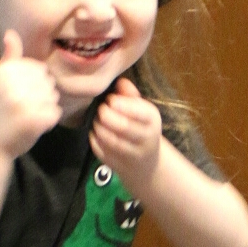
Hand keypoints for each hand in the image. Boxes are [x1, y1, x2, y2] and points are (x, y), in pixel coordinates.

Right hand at [0, 30, 62, 157]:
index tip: (22, 95)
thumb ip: (8, 59)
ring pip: (54, 97)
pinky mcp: (34, 121)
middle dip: (43, 95)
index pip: (39, 69)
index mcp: (4, 72)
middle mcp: (13, 85)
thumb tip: (12, 33)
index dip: (36, 83)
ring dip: (47, 108)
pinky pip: (55, 113)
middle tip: (26, 108)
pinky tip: (35, 126)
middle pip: (48, 82)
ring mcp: (24, 103)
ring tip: (30, 116)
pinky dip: (49, 121)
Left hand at [90, 76, 163, 195]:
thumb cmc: (141, 128)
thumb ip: (130, 95)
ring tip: (97, 121)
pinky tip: (95, 133)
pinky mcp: (119, 164)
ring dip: (99, 128)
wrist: (146, 162)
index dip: (121, 105)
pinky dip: (95, 140)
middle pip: (124, 127)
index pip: (140, 112)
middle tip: (101, 110)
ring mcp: (133, 154)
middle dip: (107, 116)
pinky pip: (102, 151)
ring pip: (112, 141)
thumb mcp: (142, 110)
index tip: (110, 100)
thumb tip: (120, 82)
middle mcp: (146, 138)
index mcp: (152, 120)